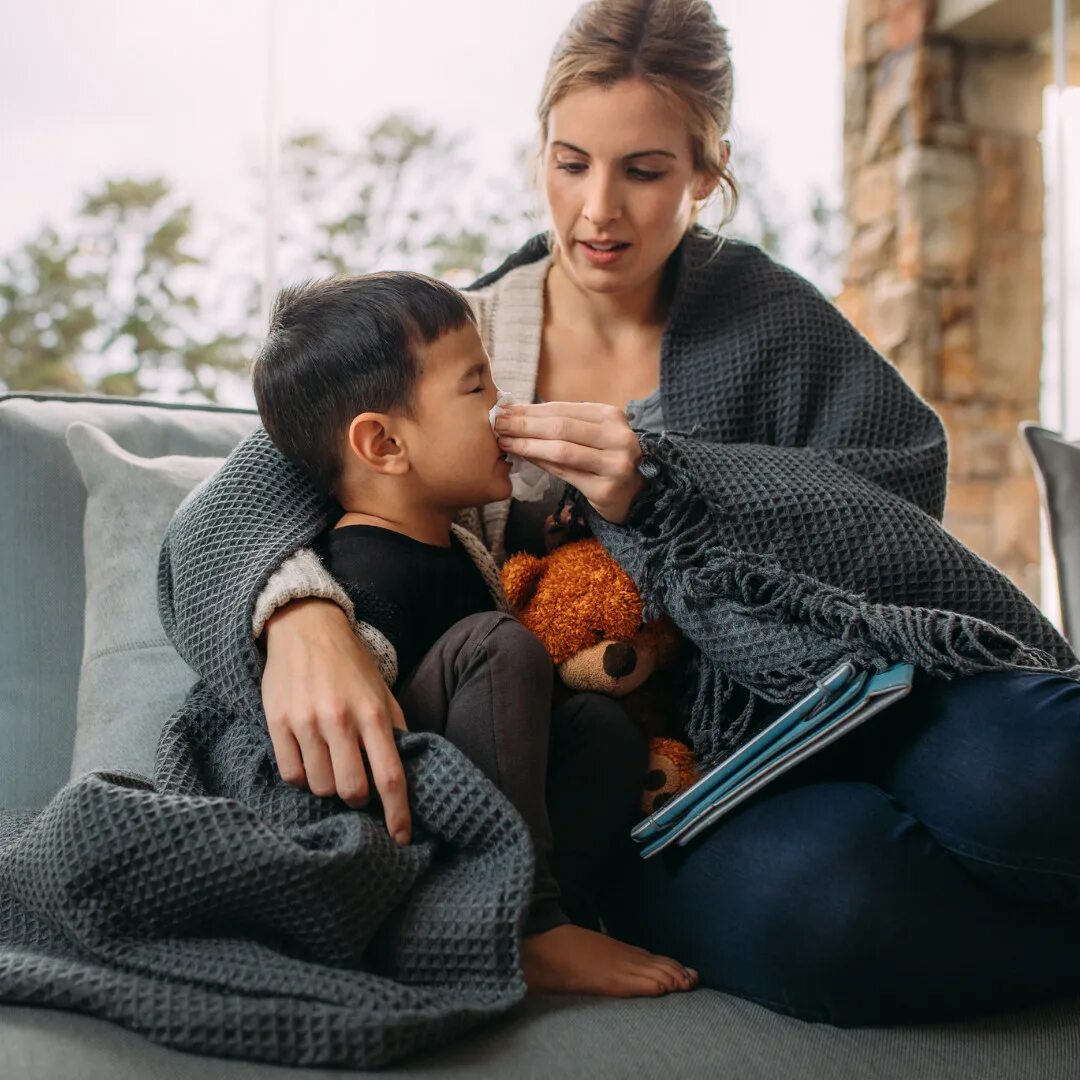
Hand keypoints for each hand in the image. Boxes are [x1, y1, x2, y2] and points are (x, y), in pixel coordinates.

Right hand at [261, 597, 411, 845]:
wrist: (305, 627)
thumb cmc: (350, 664)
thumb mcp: (382, 690)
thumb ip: (395, 728)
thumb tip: (407, 770)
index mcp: (373, 713)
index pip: (390, 776)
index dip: (398, 814)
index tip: (402, 837)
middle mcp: (340, 720)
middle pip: (352, 790)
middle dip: (358, 799)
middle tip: (356, 786)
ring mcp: (306, 723)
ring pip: (319, 787)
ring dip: (328, 787)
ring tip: (331, 766)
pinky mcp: (277, 723)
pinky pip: (291, 774)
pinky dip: (302, 777)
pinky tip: (309, 760)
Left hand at [495, 401, 646, 524]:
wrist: (639, 493)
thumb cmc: (608, 458)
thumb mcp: (594, 433)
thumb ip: (564, 423)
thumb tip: (519, 414)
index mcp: (612, 416)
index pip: (563, 409)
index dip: (531, 409)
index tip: (504, 409)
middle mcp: (617, 437)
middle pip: (560, 428)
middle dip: (524, 425)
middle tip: (497, 423)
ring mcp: (613, 464)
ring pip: (561, 451)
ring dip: (528, 445)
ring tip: (504, 441)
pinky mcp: (605, 490)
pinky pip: (565, 473)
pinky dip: (541, 464)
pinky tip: (524, 458)